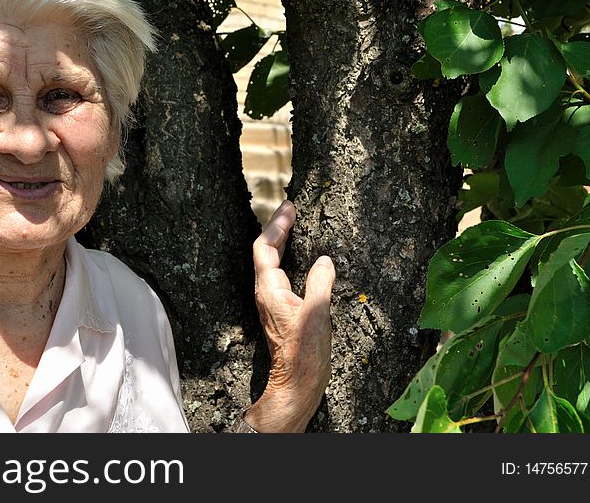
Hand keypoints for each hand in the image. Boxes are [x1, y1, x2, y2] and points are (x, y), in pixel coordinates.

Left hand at [244, 200, 333, 432]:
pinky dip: (287, 259)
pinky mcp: (279, 311)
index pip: (265, 248)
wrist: (297, 382)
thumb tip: (324, 260)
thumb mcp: (317, 313)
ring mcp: (271, 303)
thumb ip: (320, 282)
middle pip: (265, 253)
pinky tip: (300, 260)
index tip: (289, 208)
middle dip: (278, 230)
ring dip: (281, 243)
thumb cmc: (304, 352)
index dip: (276, 226)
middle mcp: (265, 294)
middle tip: (291, 210)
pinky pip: (279, 276)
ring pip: (271, 264)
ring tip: (293, 227)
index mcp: (269, 290)